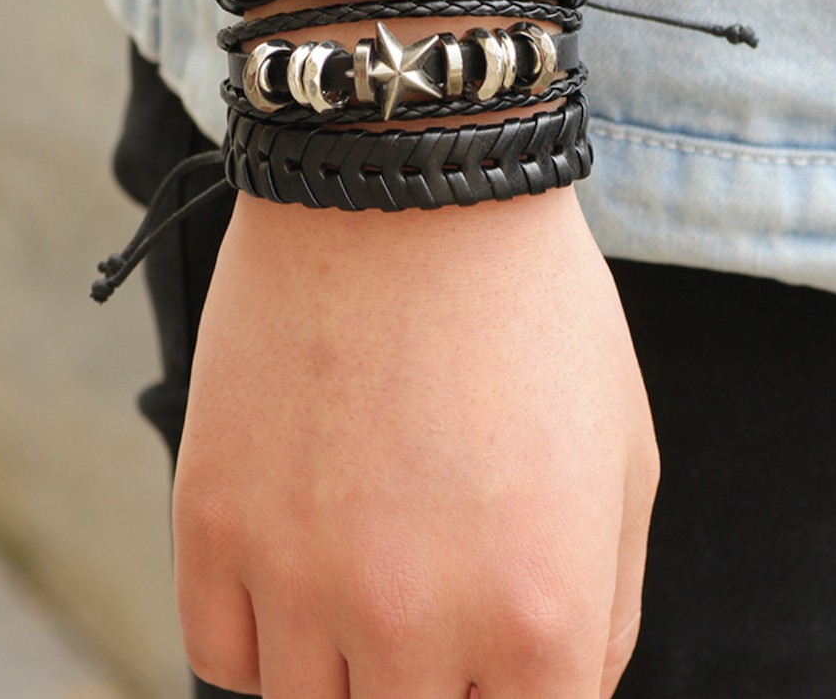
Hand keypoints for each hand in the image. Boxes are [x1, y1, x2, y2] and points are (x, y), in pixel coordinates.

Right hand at [173, 185, 657, 697]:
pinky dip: (258, 639)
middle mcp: (413, 623)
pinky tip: (292, 576)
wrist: (411, 186)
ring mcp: (298, 576)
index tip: (495, 663)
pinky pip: (220, 652)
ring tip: (362, 588)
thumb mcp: (623, 458)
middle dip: (431, 689)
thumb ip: (604, 609)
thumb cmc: (533, 309)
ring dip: (342, 672)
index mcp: (540, 615)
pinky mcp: (211, 519)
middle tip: (429, 622)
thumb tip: (554, 685)